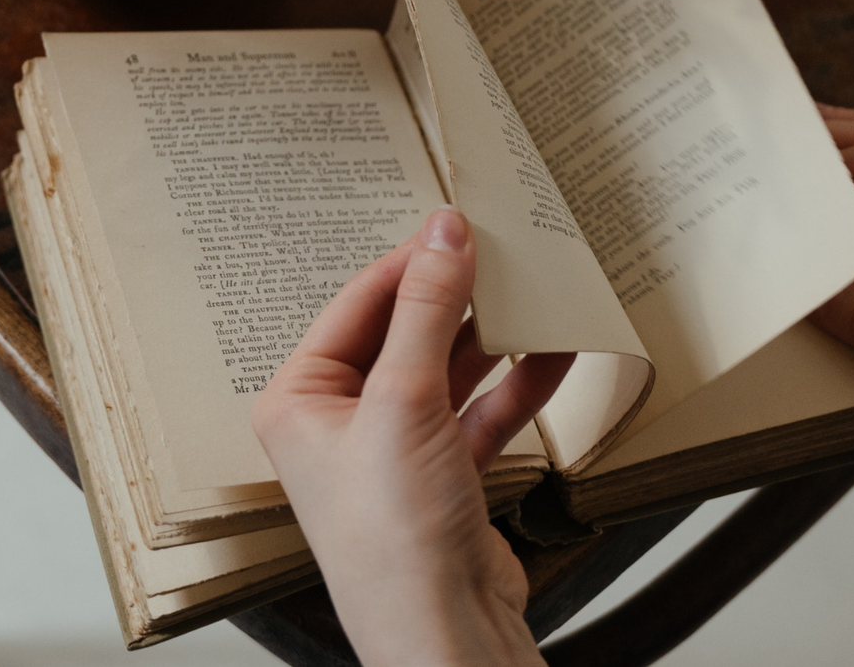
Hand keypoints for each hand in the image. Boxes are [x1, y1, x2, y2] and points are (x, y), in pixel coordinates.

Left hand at [252, 207, 571, 666]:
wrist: (443, 632)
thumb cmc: (392, 540)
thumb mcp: (404, 401)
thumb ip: (426, 311)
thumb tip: (442, 235)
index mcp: (299, 400)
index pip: (355, 306)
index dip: (409, 263)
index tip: (456, 226)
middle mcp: (339, 423)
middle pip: (402, 333)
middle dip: (454, 299)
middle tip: (501, 254)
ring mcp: (393, 449)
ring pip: (446, 370)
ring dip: (493, 339)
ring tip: (534, 296)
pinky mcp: (442, 474)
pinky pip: (480, 411)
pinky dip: (516, 386)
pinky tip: (553, 353)